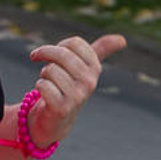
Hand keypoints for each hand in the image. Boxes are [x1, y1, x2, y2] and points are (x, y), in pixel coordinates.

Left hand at [21, 33, 127, 147]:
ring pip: (50, 70)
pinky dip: (40, 87)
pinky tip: (45, 93)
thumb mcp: (86, 68)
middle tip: (37, 59)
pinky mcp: (62, 108)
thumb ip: (102, 51)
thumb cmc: (69, 88)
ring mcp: (77, 96)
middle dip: (44, 54)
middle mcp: (90, 82)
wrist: (58, 120)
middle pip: (62, 54)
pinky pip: (43, 86)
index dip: (59, 45)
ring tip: (49, 82)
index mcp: (95, 68)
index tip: (54, 52)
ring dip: (43, 75)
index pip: (75, 43)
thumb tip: (123, 39)